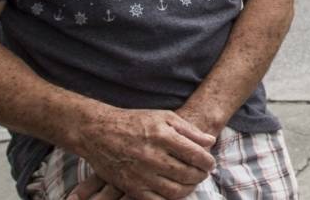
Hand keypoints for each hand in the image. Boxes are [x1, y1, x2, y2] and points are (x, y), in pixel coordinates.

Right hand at [73, 107, 216, 199]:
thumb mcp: (164, 117)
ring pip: (175, 190)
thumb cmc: (135, 121)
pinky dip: (170, 198)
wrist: (99, 132)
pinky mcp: (131, 187)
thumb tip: (210, 142)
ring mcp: (140, 174)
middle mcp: (152, 156)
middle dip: (201, 175)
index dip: (207, 162)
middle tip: (203, 173)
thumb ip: (189, 130)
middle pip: (187, 174)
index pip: (195, 155)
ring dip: (189, 188)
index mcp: (162, 136)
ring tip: (191, 182)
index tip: (210, 163)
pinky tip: (175, 189)